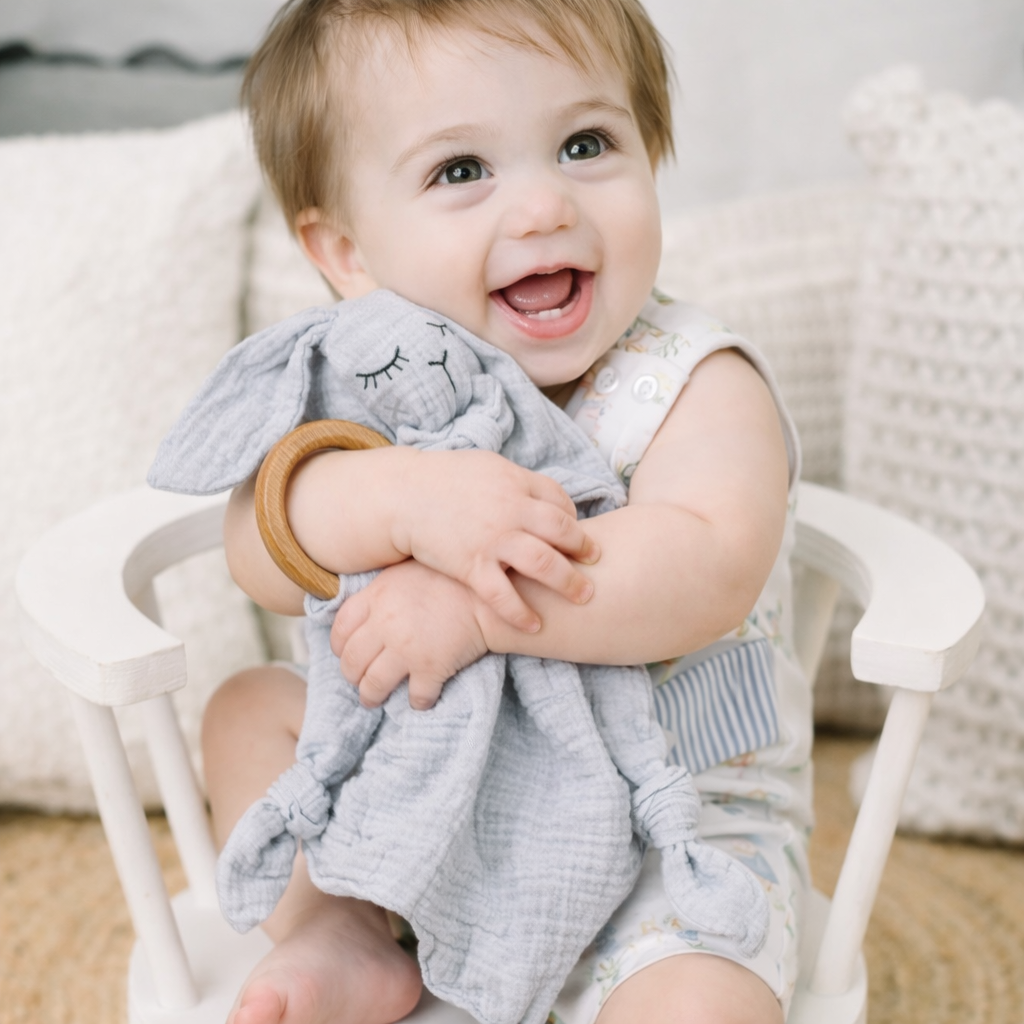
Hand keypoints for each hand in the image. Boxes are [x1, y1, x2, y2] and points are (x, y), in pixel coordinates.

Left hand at [331, 560, 488, 709]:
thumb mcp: (405, 572)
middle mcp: (384, 625)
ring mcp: (406, 649)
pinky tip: (420, 699)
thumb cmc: (449, 577)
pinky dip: (417, 702)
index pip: (340, 630)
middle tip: (359, 681)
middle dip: (352, 676)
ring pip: (373, 685)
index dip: (339, 647)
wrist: (487, 592)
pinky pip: (416, 696)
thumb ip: (380, 591)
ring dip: (371, 696)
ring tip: (374, 699)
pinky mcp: (431, 668)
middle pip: (351, 661)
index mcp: (376, 597)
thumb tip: (365, 611)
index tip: (345, 653)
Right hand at [394, 450, 598, 631]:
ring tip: (584, 596)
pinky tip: (535, 625)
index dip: (572, 519)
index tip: (575, 534)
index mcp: (516, 483)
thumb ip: (517, 482)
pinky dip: (521, 613)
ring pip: (544, 564)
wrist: (403, 495)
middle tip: (596, 563)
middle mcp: (511, 510)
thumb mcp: (487, 467)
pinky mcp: (471, 566)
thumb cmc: (444, 479)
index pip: (559, 501)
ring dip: (569, 582)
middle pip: (563, 531)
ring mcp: (493, 539)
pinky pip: (503, 595)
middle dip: (584, 549)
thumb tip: (543, 496)